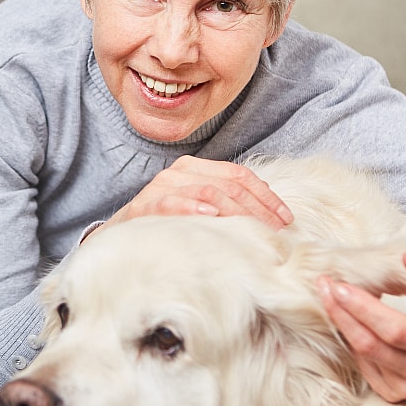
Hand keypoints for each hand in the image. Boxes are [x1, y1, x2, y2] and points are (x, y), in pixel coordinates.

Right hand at [88, 155, 292, 238]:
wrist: (120, 237)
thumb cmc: (166, 225)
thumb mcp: (198, 209)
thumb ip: (226, 203)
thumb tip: (269, 208)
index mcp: (196, 168)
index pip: (239, 175)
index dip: (266, 195)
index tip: (286, 218)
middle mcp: (180, 172)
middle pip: (228, 184)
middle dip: (257, 208)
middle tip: (276, 231)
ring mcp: (161, 186)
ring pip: (207, 191)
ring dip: (235, 210)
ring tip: (253, 227)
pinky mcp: (145, 205)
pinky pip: (172, 202)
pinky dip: (192, 207)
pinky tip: (210, 217)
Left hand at [317, 250, 405, 402]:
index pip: (396, 330)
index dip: (364, 309)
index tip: (340, 286)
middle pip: (372, 345)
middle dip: (343, 314)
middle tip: (325, 286)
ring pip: (364, 356)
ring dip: (342, 325)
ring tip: (330, 297)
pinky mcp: (396, 394)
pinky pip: (364, 366)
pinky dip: (352, 340)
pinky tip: (348, 320)